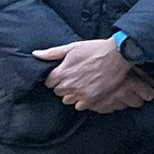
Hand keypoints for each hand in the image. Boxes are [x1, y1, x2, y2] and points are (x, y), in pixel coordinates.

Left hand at [33, 39, 150, 112]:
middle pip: (58, 92)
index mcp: (61, 72)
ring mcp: (79, 93)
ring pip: (67, 100)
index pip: (49, 83)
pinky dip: (82, 101)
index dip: (56, 78)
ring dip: (73, 94)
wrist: (118, 55)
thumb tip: (36, 54)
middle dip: (64, 86)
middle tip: (75, 78)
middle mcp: (68, 84)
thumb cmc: (95, 49)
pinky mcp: (91, 98)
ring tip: (83, 85)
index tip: (65, 74)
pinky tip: (89, 91)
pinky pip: (79, 106)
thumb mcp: (72, 47)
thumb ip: (52, 53)